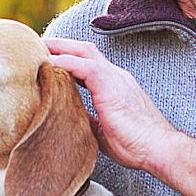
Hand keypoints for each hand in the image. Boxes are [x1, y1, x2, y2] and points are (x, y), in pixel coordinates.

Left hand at [44, 37, 195, 195]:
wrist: (159, 149)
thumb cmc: (136, 145)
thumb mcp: (104, 131)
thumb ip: (89, 120)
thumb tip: (69, 120)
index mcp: (115, 86)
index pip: (88, 63)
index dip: (67, 59)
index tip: (47, 60)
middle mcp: (115, 76)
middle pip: (84, 50)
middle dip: (60, 45)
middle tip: (36, 45)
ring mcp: (115, 78)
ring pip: (83, 52)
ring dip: (59, 48)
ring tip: (36, 48)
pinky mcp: (111, 86)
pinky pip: (84, 66)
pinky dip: (64, 62)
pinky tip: (48, 63)